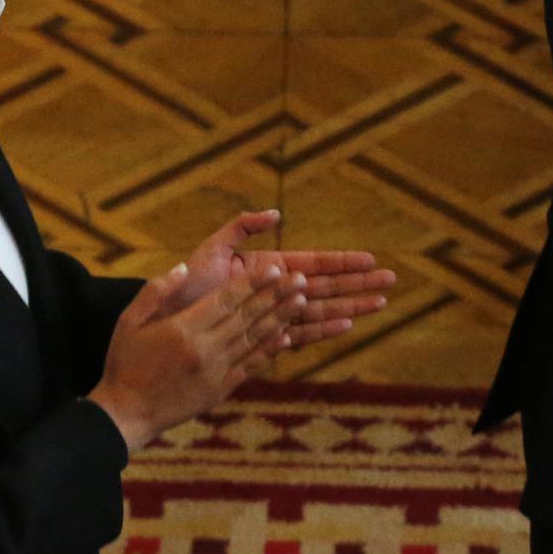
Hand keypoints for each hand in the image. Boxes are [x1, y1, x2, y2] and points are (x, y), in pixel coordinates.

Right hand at [87, 259, 302, 453]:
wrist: (125, 414)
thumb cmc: (124, 364)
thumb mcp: (128, 323)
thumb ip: (155, 292)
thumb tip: (183, 268)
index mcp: (183, 328)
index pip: (226, 299)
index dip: (253, 282)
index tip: (274, 268)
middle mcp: (204, 348)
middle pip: (247, 316)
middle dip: (276, 295)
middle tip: (301, 279)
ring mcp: (214, 371)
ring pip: (254, 339)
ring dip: (280, 318)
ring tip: (301, 301)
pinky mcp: (218, 390)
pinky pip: (249, 366)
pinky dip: (269, 351)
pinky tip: (286, 337)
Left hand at [161, 208, 396, 346]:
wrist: (161, 326)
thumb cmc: (182, 287)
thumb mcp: (210, 250)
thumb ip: (241, 227)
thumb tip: (277, 214)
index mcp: (266, 269)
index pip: (312, 263)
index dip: (341, 261)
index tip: (369, 259)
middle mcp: (274, 293)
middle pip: (325, 287)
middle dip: (358, 283)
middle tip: (390, 280)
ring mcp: (272, 317)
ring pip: (320, 311)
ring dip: (351, 306)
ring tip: (380, 304)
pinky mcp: (263, 339)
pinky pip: (299, 335)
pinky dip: (323, 331)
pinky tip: (346, 327)